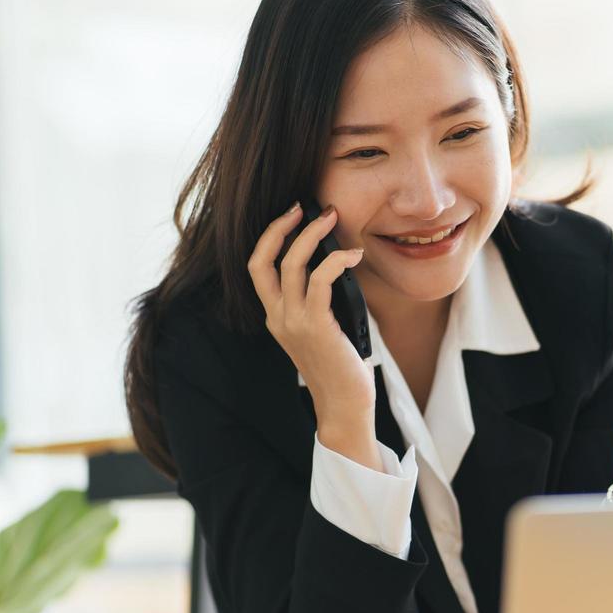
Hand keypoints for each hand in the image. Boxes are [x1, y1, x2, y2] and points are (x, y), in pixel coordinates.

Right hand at [247, 201, 374, 426]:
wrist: (344, 406)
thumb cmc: (341, 367)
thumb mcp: (323, 328)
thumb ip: (320, 301)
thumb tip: (338, 262)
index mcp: (275, 316)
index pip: (258, 267)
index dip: (270, 237)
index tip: (291, 216)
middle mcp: (277, 317)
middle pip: (262, 260)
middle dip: (280, 227)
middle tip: (305, 206)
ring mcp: (293, 322)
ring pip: (292, 264)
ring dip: (312, 235)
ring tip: (332, 218)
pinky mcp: (316, 326)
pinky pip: (320, 280)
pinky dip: (336, 260)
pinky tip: (353, 254)